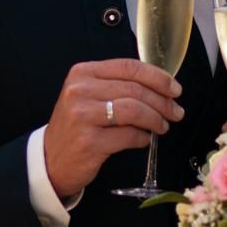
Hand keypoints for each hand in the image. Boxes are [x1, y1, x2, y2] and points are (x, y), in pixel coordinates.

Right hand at [44, 58, 184, 197]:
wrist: (51, 159)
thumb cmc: (76, 126)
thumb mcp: (89, 96)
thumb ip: (117, 85)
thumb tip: (160, 87)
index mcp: (83, 73)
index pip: (129, 67)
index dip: (157, 77)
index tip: (174, 88)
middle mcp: (80, 91)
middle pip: (135, 89)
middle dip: (162, 101)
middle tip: (175, 111)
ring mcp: (83, 116)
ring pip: (134, 110)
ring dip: (156, 119)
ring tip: (163, 126)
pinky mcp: (89, 142)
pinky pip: (128, 136)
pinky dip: (142, 138)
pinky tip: (144, 139)